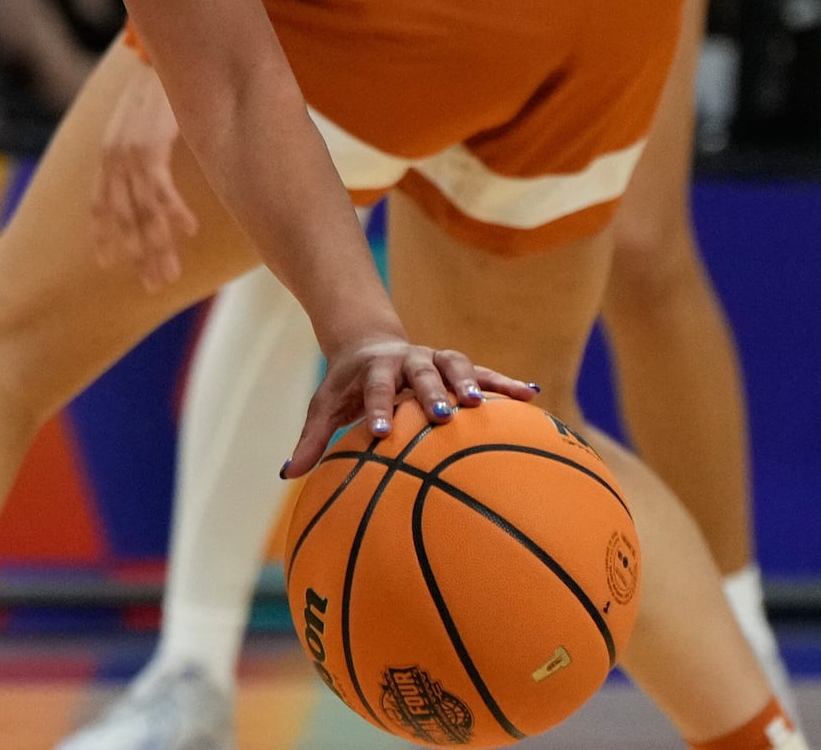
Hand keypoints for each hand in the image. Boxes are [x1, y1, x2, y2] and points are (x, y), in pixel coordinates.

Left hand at [93, 64, 197, 290]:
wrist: (162, 48)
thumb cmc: (161, 83)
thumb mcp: (143, 117)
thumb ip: (143, 144)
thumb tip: (155, 165)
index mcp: (109, 151)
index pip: (99, 201)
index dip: (103, 233)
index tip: (109, 262)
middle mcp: (113, 155)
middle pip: (124, 216)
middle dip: (139, 254)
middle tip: (155, 285)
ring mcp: (130, 151)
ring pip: (142, 210)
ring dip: (157, 245)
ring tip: (170, 274)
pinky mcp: (151, 143)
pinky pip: (161, 188)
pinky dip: (173, 212)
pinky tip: (189, 232)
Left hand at [280, 338, 541, 477]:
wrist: (369, 346)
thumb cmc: (346, 387)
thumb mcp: (325, 406)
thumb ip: (311, 439)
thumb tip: (287, 474)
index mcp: (374, 369)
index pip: (375, 388)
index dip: (379, 409)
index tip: (381, 434)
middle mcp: (408, 360)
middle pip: (420, 371)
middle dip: (431, 391)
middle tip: (442, 414)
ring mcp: (435, 359)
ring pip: (456, 364)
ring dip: (471, 382)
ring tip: (482, 405)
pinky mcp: (457, 367)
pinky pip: (485, 373)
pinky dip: (506, 383)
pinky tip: (532, 395)